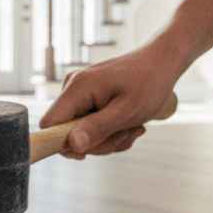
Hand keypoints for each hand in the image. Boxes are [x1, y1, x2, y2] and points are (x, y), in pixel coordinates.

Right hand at [39, 43, 178, 157]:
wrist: (164, 61)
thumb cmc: (150, 81)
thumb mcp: (127, 111)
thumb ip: (98, 128)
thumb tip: (72, 145)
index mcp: (77, 88)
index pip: (49, 124)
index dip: (63, 143)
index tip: (88, 152)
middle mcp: (73, 88)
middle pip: (67, 133)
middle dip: (97, 142)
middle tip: (125, 134)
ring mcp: (80, 93)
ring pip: (81, 133)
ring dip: (108, 139)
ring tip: (132, 127)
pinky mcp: (89, 97)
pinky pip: (91, 125)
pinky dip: (110, 132)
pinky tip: (128, 125)